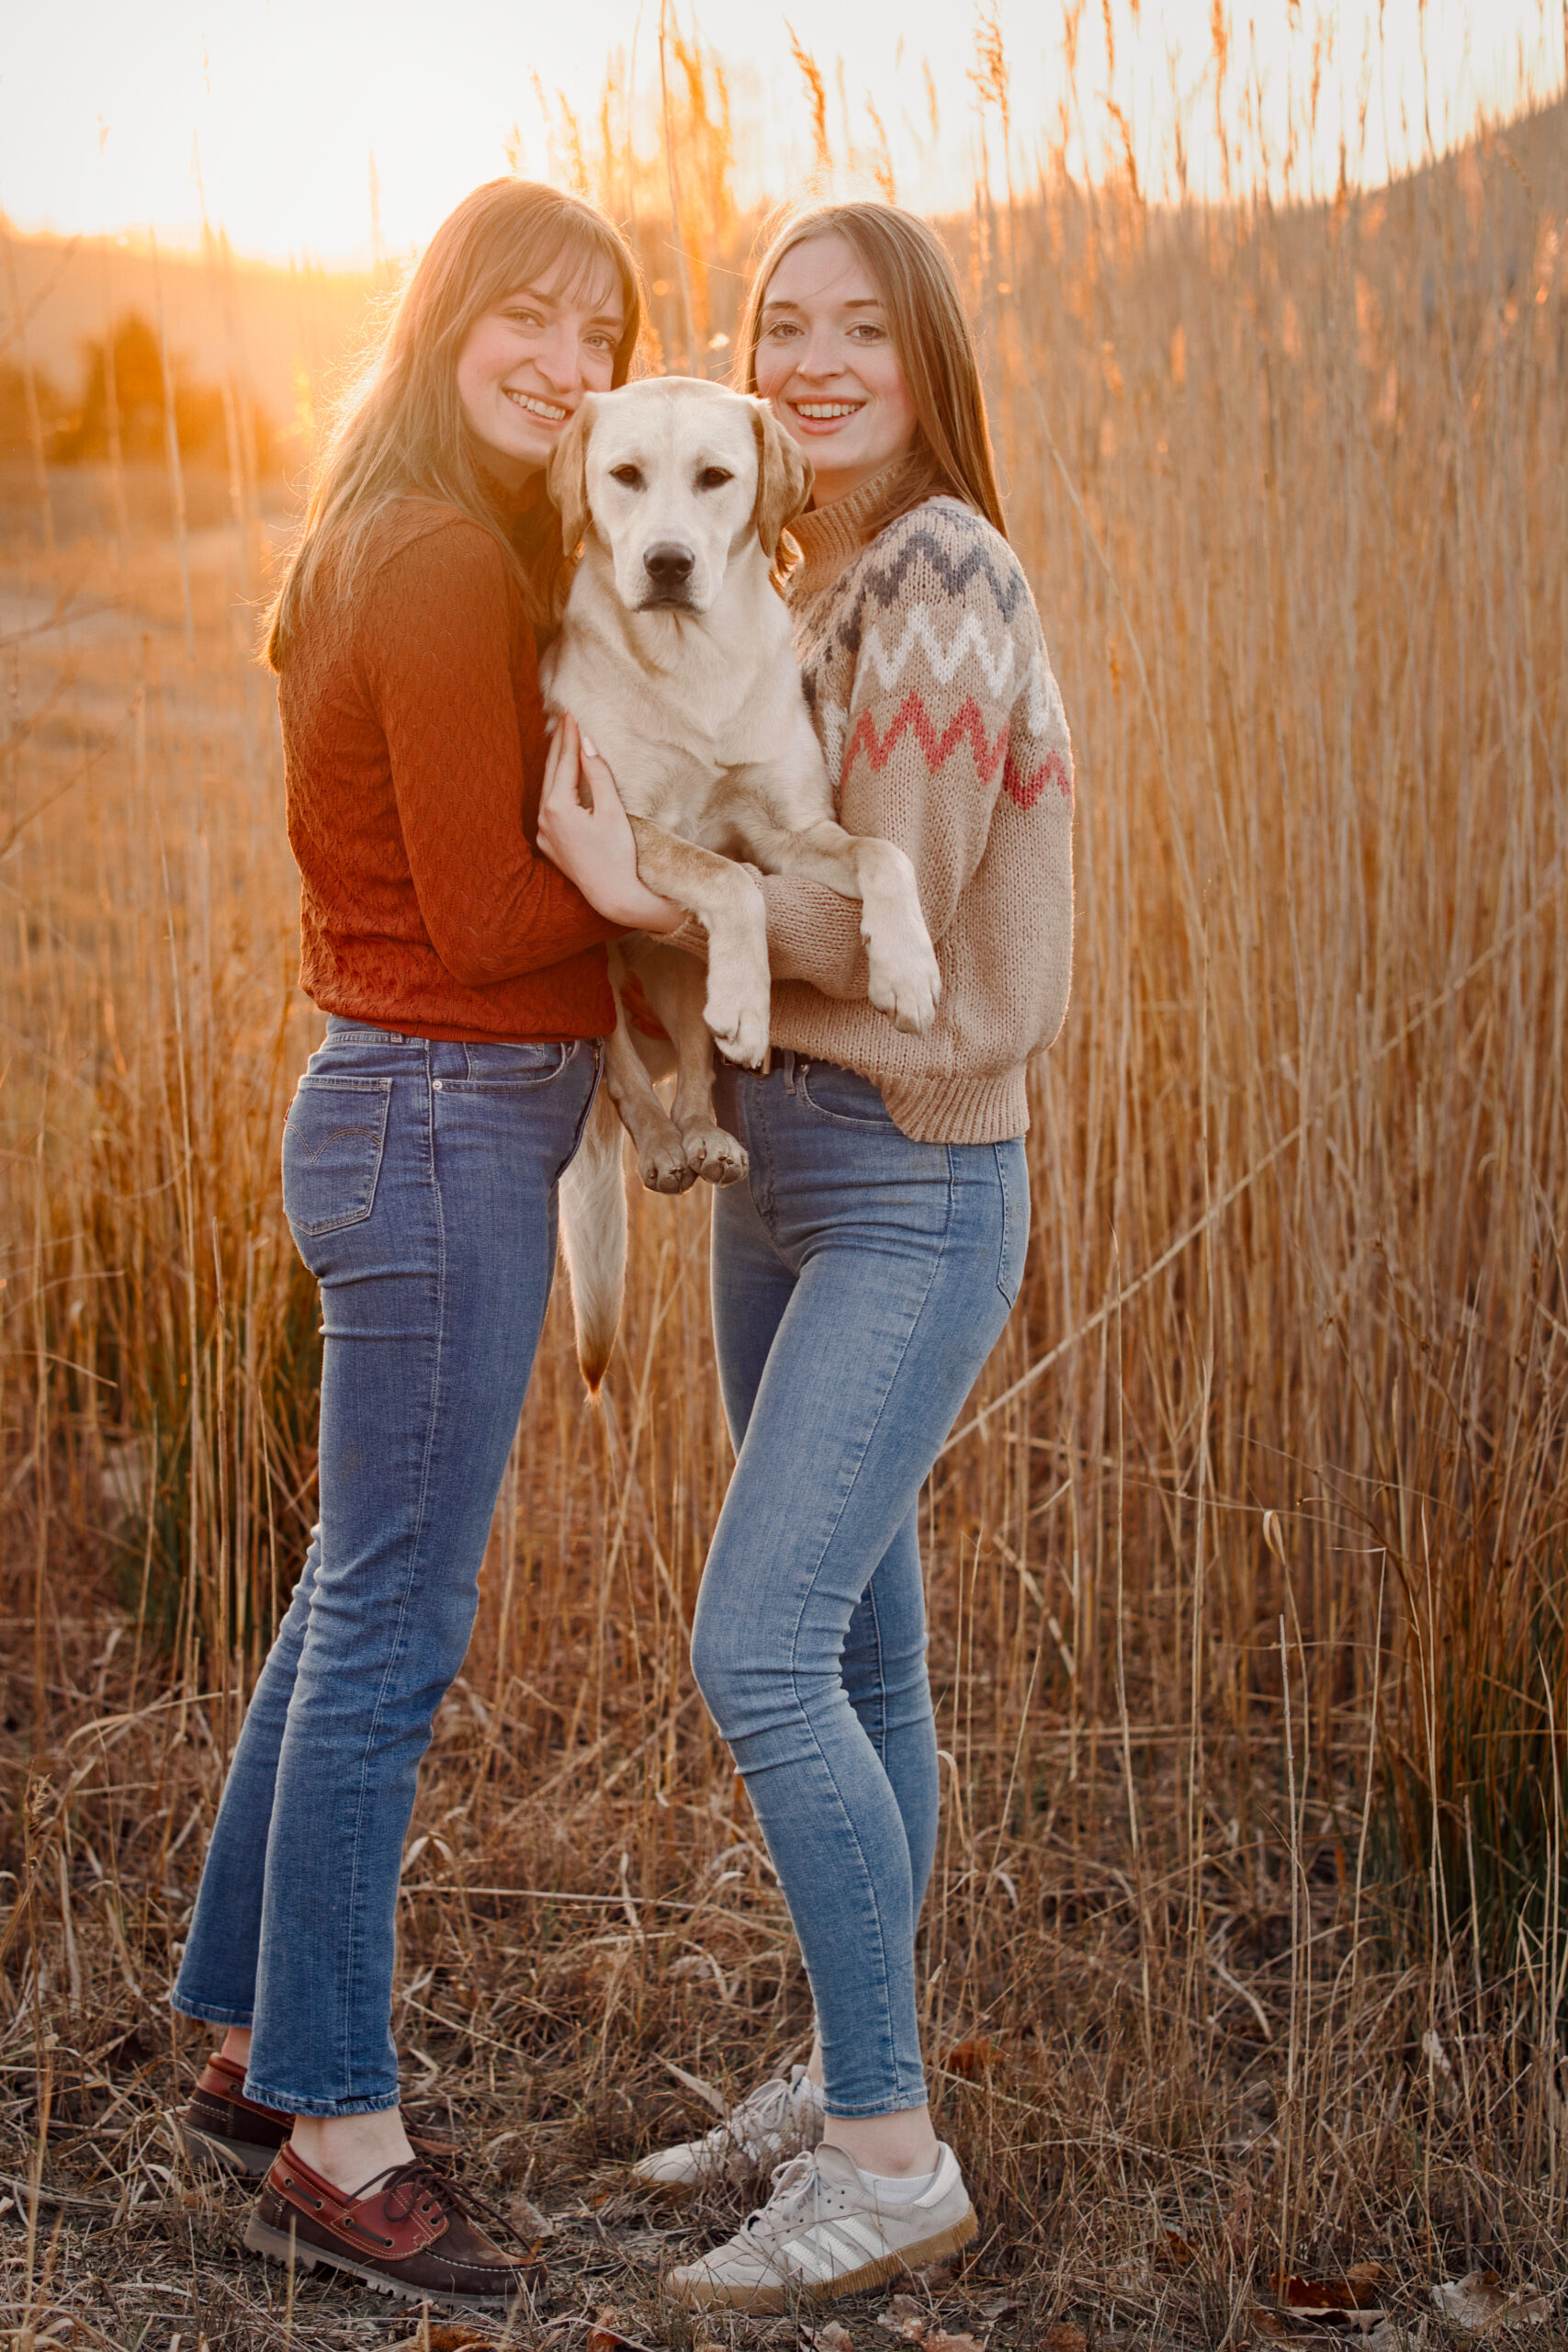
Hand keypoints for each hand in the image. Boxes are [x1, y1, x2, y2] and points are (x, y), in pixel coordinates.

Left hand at [537, 714, 684, 933]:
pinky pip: (549, 808)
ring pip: (548, 790)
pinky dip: (556, 789)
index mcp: (557, 807)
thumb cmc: (618, 854)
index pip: (565, 762)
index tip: (572, 714)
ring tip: (563, 743)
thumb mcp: (612, 810)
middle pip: (551, 773)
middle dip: (559, 746)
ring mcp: (544, 833)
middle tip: (565, 720)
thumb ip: (598, 774)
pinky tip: (562, 780)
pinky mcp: (549, 844)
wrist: (613, 896)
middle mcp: (544, 819)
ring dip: (556, 766)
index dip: (570, 737)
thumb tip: (587, 744)